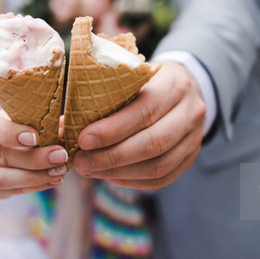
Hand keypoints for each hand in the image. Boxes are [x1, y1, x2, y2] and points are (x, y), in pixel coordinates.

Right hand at [0, 110, 68, 198]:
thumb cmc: (0, 122)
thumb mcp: (10, 114)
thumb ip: (33, 118)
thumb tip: (66, 124)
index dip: (11, 134)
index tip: (36, 137)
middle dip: (33, 158)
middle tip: (60, 155)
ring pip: (3, 180)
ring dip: (35, 177)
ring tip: (59, 171)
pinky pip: (11, 191)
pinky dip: (35, 186)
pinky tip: (53, 179)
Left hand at [73, 61, 205, 189]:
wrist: (184, 86)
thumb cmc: (146, 81)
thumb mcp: (130, 77)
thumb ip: (102, 97)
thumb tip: (64, 125)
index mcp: (173, 84)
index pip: (145, 110)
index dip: (113, 129)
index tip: (84, 139)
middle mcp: (191, 111)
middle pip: (154, 142)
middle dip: (112, 156)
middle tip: (82, 161)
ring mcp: (195, 137)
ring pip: (158, 165)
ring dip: (119, 172)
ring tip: (90, 170)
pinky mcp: (190, 158)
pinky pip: (162, 178)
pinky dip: (132, 181)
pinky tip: (109, 175)